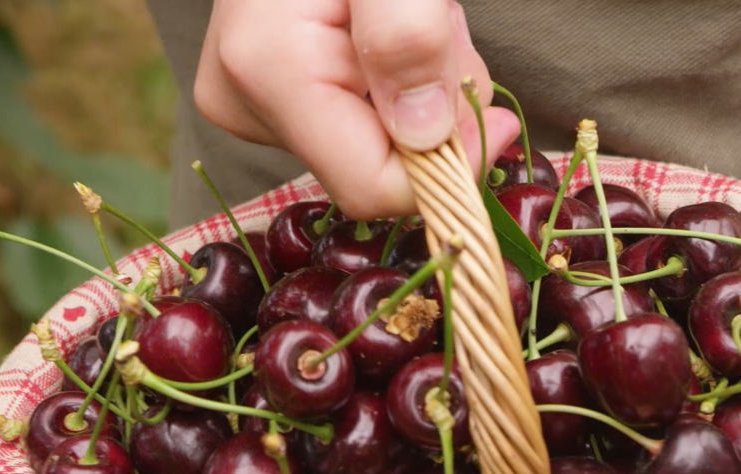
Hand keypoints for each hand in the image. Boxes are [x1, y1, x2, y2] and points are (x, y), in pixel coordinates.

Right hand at [194, 0, 519, 218]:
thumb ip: (406, 34)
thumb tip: (426, 135)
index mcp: (269, 72)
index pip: (370, 186)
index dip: (445, 168)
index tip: (498, 120)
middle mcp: (246, 106)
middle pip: (377, 166)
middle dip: (434, 112)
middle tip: (442, 29)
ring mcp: (251, 107)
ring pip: (372, 147)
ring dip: (418, 93)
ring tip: (409, 17)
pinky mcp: (267, 103)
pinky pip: (355, 124)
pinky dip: (392, 88)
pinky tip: (382, 36)